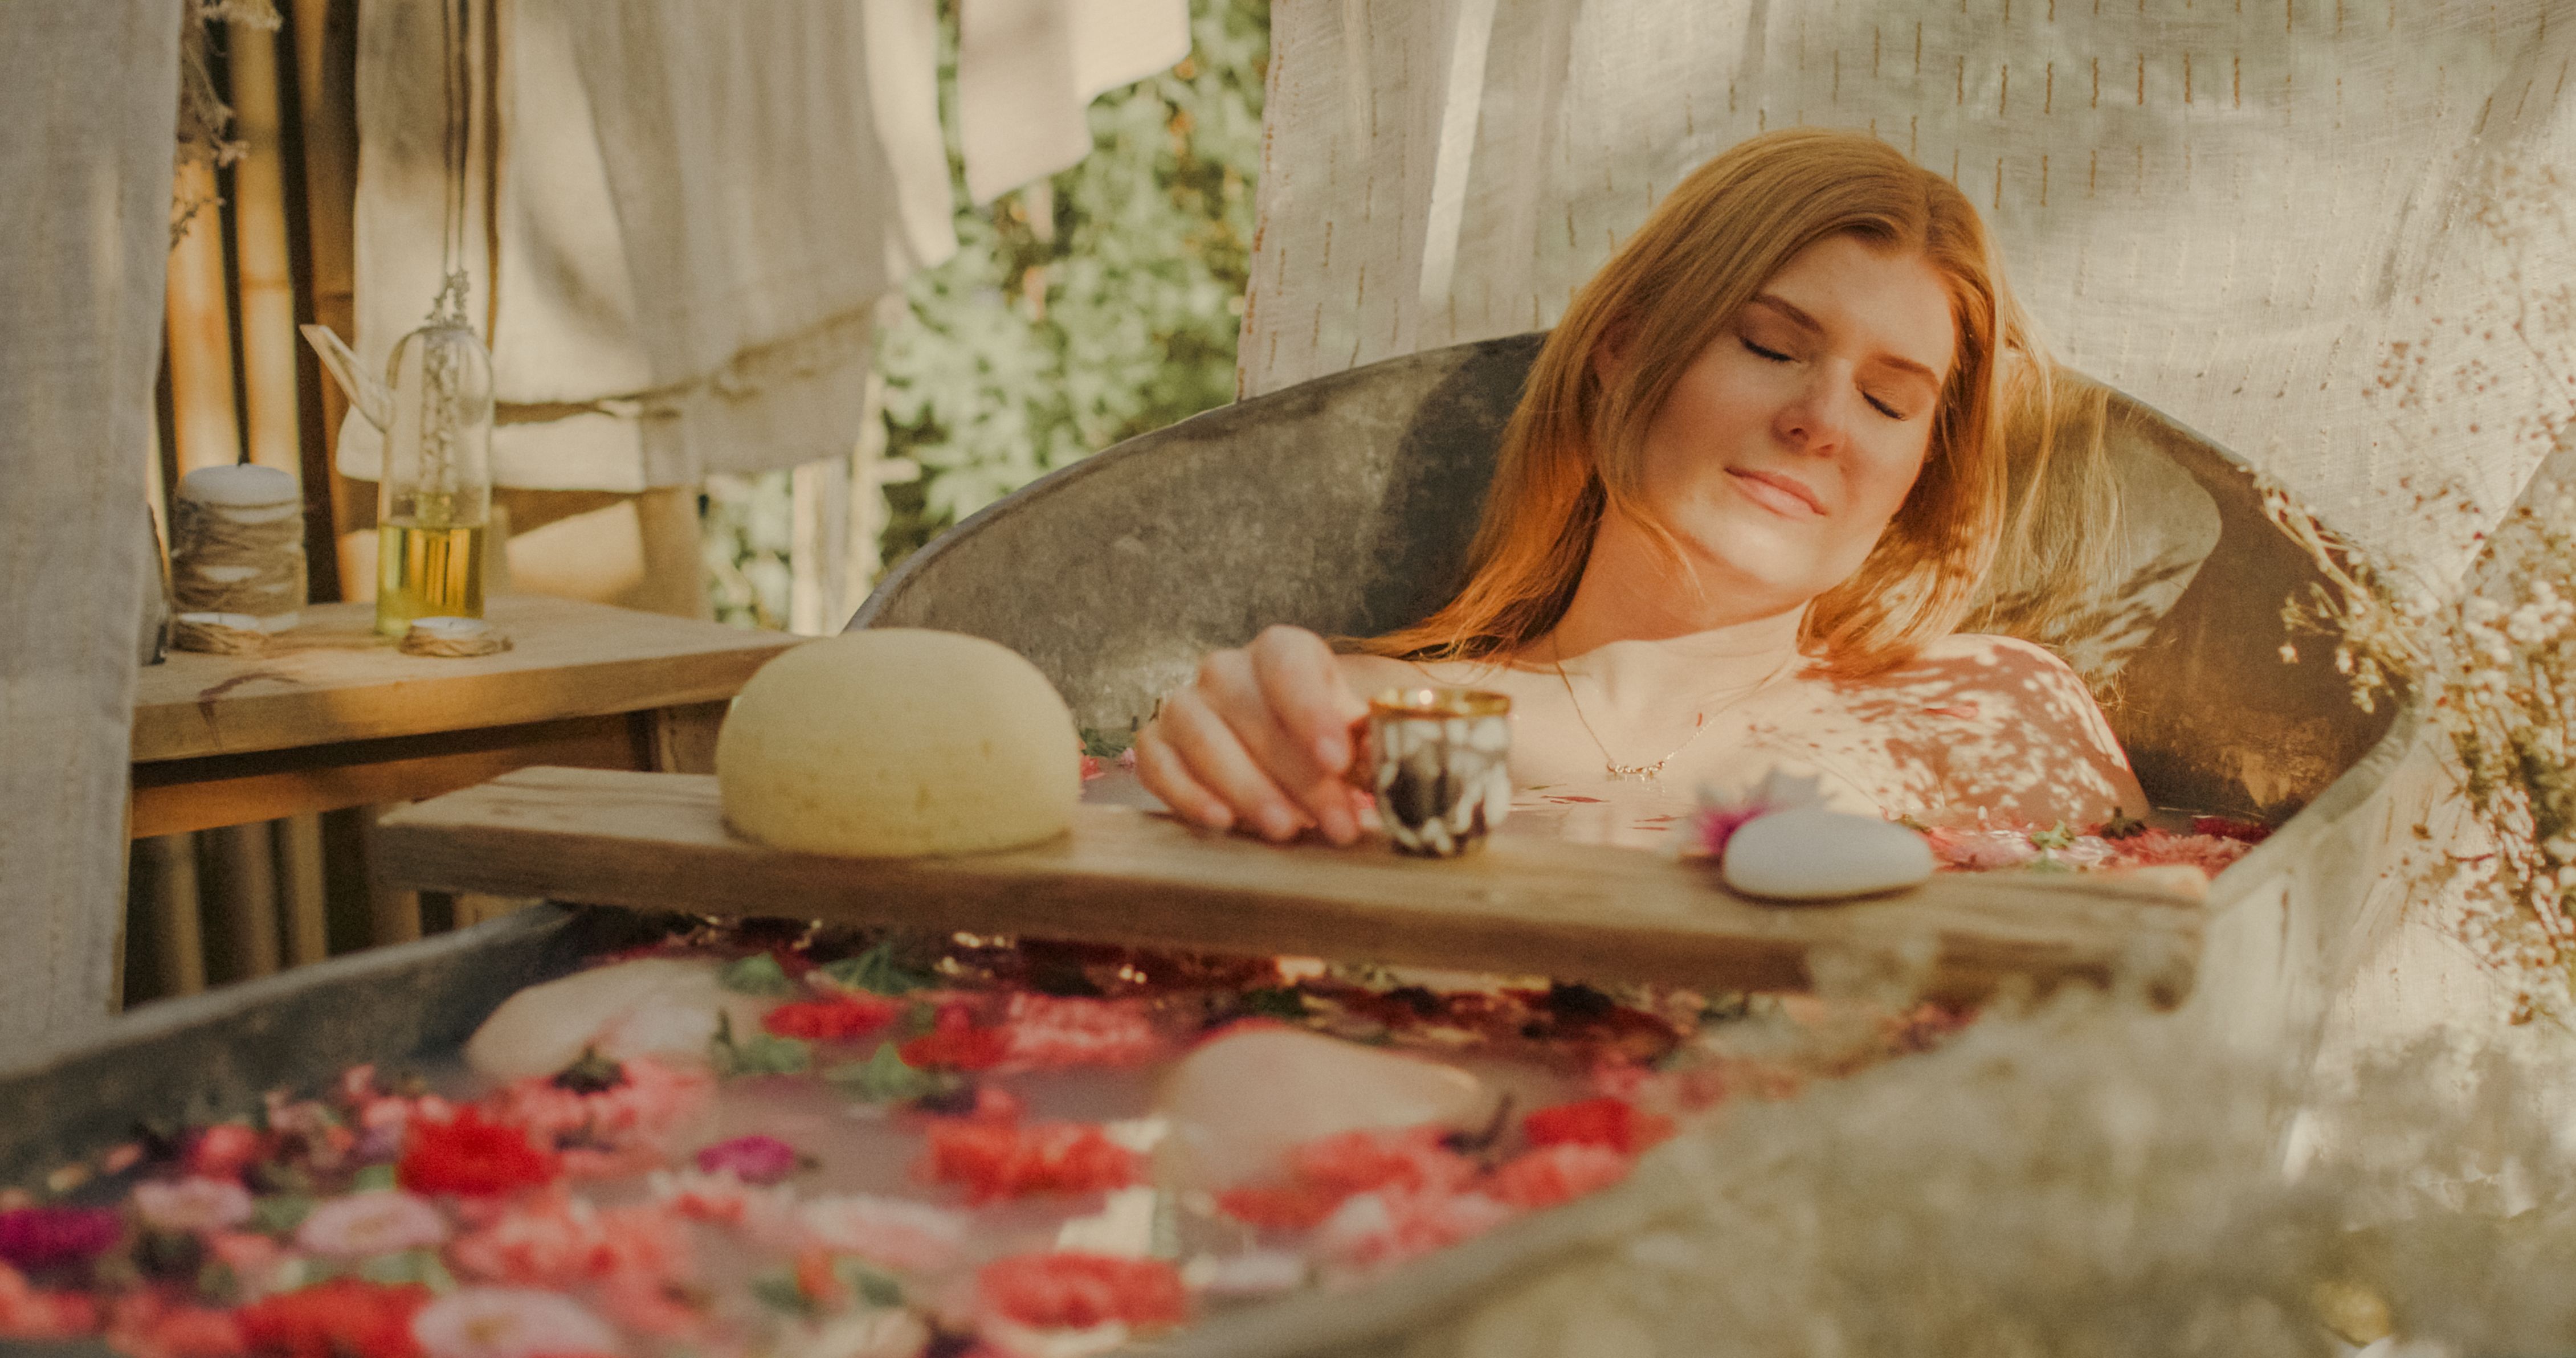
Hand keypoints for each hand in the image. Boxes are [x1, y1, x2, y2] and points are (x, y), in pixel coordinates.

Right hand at [1132, 625, 1372, 843]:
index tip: (1338, 761)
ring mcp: (1185, 705)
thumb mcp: (1359, 736)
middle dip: (1298, 775)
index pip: (1288, 666)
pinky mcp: (1157, 744)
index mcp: (1281, 652)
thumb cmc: (1327, 744)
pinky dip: (1187, 793)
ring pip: (1202, 735)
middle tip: (1336, 825)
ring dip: (1246, 787)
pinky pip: (1158, 763)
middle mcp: (1226, 670)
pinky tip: (1223, 822)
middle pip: (1250, 711)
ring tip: (1286, 830)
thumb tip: (1387, 763)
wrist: (1285, 759)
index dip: (1311, 712)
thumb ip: (1373, 744)